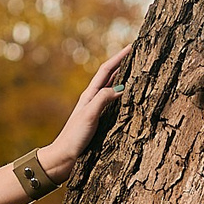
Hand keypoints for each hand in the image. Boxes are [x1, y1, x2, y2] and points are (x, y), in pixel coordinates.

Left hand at [39, 44, 132, 180]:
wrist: (63, 158)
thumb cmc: (74, 137)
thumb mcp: (89, 116)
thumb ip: (102, 99)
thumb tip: (120, 88)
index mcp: (89, 95)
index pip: (107, 70)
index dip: (120, 57)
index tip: (133, 46)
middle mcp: (93, 99)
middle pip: (111, 76)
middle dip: (124, 64)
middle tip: (139, 54)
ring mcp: (96, 110)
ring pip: (113, 88)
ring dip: (125, 78)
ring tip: (138, 70)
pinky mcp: (99, 121)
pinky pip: (114, 102)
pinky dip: (123, 96)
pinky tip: (129, 98)